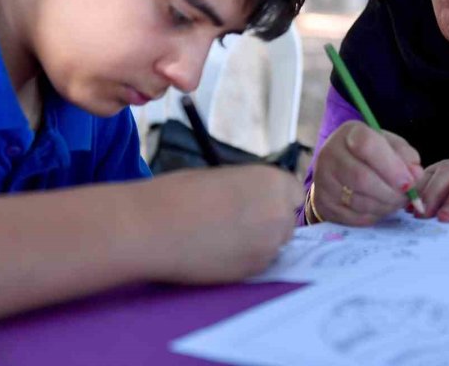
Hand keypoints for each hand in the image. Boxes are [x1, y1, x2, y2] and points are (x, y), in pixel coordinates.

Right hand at [130, 166, 303, 282]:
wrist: (154, 226)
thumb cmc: (180, 193)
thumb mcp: (224, 178)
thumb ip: (251, 190)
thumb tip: (256, 201)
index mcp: (273, 181)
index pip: (294, 194)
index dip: (276, 200)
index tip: (259, 205)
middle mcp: (279, 213)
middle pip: (287, 222)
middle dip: (269, 224)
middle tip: (238, 225)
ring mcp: (269, 245)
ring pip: (275, 247)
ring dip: (258, 245)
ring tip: (224, 240)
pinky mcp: (254, 271)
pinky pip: (259, 266)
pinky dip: (245, 262)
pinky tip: (218, 254)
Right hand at [312, 120, 422, 225]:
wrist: (338, 169)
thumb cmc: (370, 154)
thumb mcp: (389, 145)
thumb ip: (406, 156)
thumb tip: (416, 176)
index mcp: (350, 133)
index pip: (368, 146)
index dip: (392, 167)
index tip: (409, 183)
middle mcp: (330, 153)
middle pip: (362, 178)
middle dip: (391, 193)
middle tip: (407, 198)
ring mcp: (323, 180)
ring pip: (359, 201)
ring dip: (385, 206)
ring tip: (396, 202)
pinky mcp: (323, 203)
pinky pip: (354, 217)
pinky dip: (374, 216)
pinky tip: (380, 207)